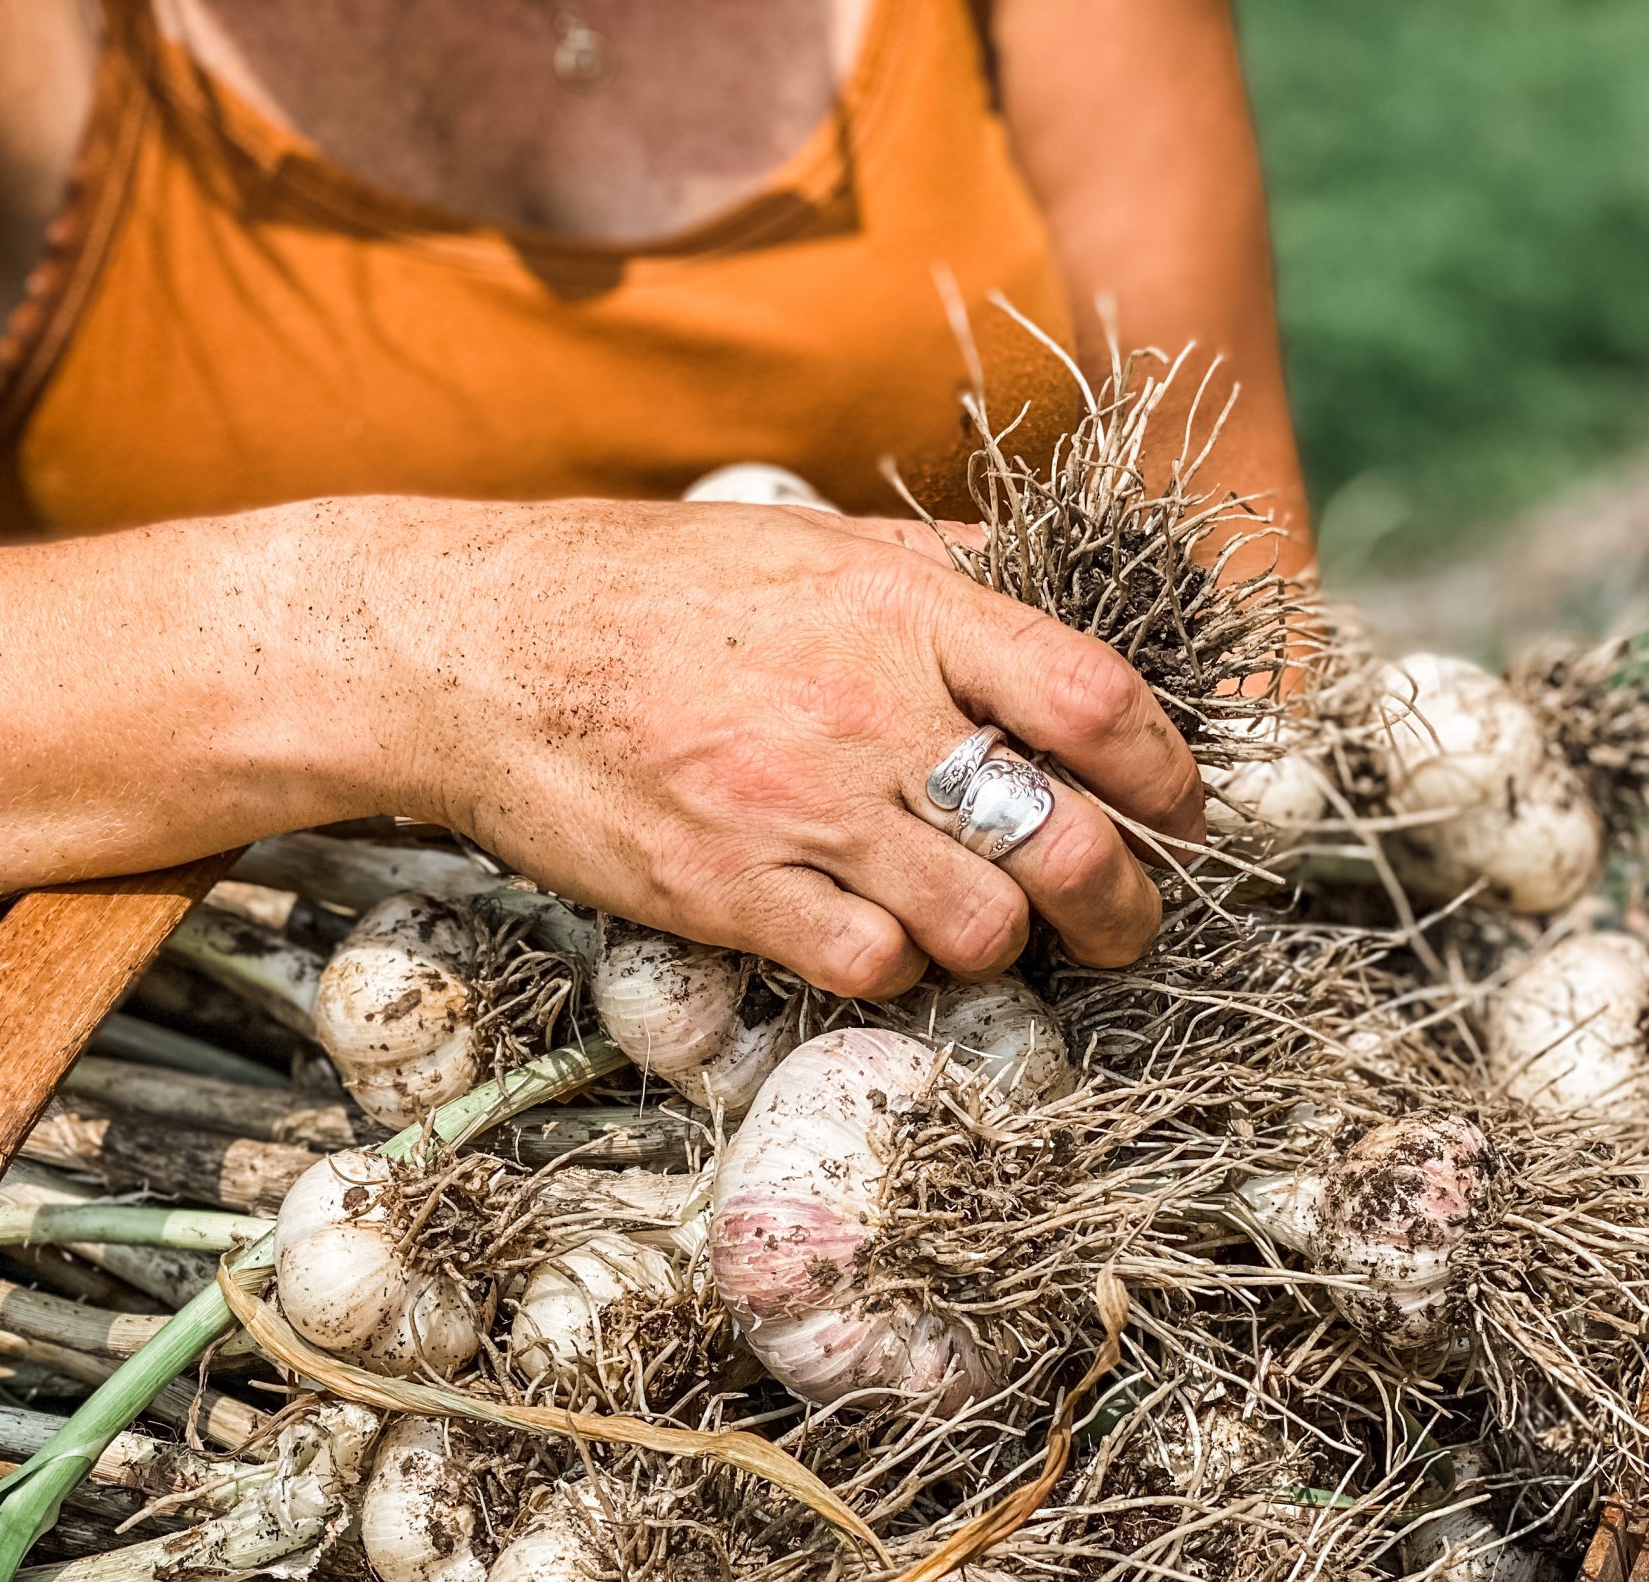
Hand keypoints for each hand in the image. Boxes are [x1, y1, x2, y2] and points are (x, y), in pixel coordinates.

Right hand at [382, 498, 1202, 996]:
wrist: (469, 647)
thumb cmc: (639, 588)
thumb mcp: (805, 542)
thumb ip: (938, 569)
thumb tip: (1049, 583)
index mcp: (900, 609)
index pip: (1096, 697)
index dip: (1170, 770)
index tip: (1179, 806)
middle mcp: (865, 710)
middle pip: (1066, 839)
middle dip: (1127, 901)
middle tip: (1124, 918)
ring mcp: (794, 808)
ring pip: (981, 926)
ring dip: (1002, 943)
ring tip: (982, 927)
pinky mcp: (724, 891)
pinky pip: (869, 969)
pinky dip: (897, 972)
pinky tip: (875, 940)